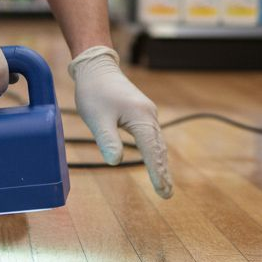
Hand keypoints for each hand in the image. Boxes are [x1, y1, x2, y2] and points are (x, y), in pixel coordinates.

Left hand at [68, 46, 173, 198]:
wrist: (97, 67)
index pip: (151, 150)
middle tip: (166, 194)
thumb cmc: (94, 92)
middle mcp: (149, 115)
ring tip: (163, 183)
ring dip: (160, 162)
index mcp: (140, 117)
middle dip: (162, 171)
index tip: (162, 191)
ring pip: (157, 142)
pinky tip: (154, 160)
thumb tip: (116, 162)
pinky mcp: (142, 112)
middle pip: (159, 148)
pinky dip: (155, 151)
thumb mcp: (97, 118)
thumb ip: (107, 140)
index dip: (156, 171)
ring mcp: (147, 113)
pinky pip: (152, 136)